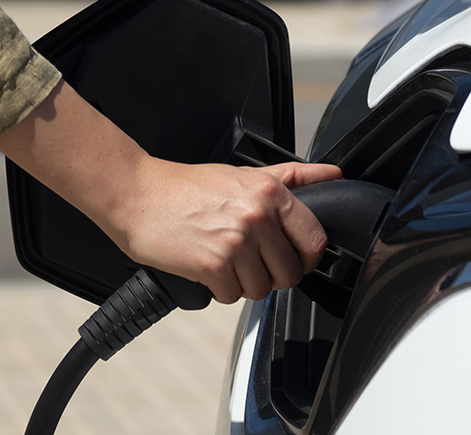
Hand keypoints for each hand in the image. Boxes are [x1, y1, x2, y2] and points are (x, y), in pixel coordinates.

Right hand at [0, 80, 342, 303]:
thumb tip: (332, 174)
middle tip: (246, 255)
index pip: (315, 241)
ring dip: (243, 281)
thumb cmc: (188, 186)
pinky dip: (219, 288)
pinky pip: (232, 296)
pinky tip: (206, 265)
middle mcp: (257, 216)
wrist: (138, 194)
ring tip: (222, 256)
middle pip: (290, 273)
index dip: (303, 255)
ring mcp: (236, 242)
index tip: (287, 254)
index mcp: (269, 192)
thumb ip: (292, 178)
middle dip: (270, 272)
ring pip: (262, 289)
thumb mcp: (243, 173)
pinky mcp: (213, 266)